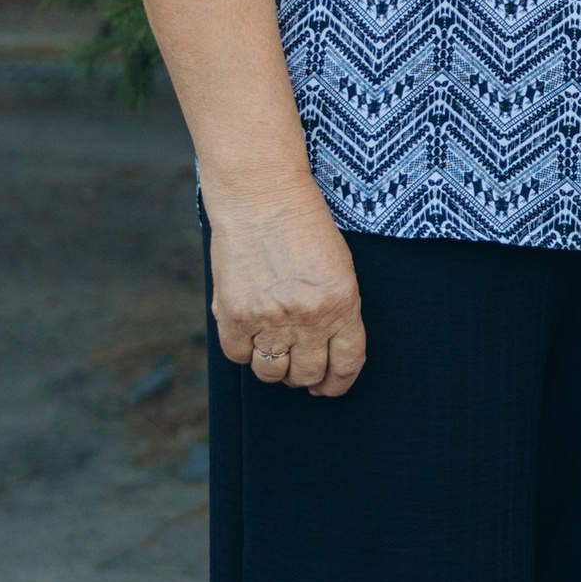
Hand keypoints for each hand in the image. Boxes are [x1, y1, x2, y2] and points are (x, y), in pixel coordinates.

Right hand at [204, 186, 366, 394]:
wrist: (261, 195)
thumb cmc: (304, 225)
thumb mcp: (339, 267)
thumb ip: (337, 311)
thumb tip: (324, 353)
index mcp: (341, 304)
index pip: (346, 364)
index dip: (337, 383)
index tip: (328, 386)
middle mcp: (308, 317)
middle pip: (307, 374)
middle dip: (304, 375)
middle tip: (297, 364)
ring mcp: (269, 318)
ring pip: (272, 372)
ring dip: (273, 366)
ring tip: (272, 345)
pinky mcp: (234, 314)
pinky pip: (239, 355)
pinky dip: (243, 347)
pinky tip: (248, 328)